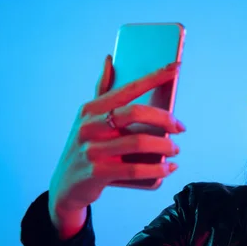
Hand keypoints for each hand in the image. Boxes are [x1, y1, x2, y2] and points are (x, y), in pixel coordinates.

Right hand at [49, 55, 184, 222]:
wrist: (66, 186)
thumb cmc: (86, 147)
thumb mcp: (88, 118)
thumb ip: (102, 90)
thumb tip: (110, 59)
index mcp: (92, 108)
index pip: (128, 88)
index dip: (154, 76)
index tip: (176, 67)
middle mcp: (90, 125)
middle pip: (136, 113)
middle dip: (165, 118)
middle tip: (180, 128)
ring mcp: (92, 149)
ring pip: (139, 142)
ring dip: (165, 146)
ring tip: (175, 150)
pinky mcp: (97, 173)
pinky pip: (134, 170)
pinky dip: (157, 169)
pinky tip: (169, 168)